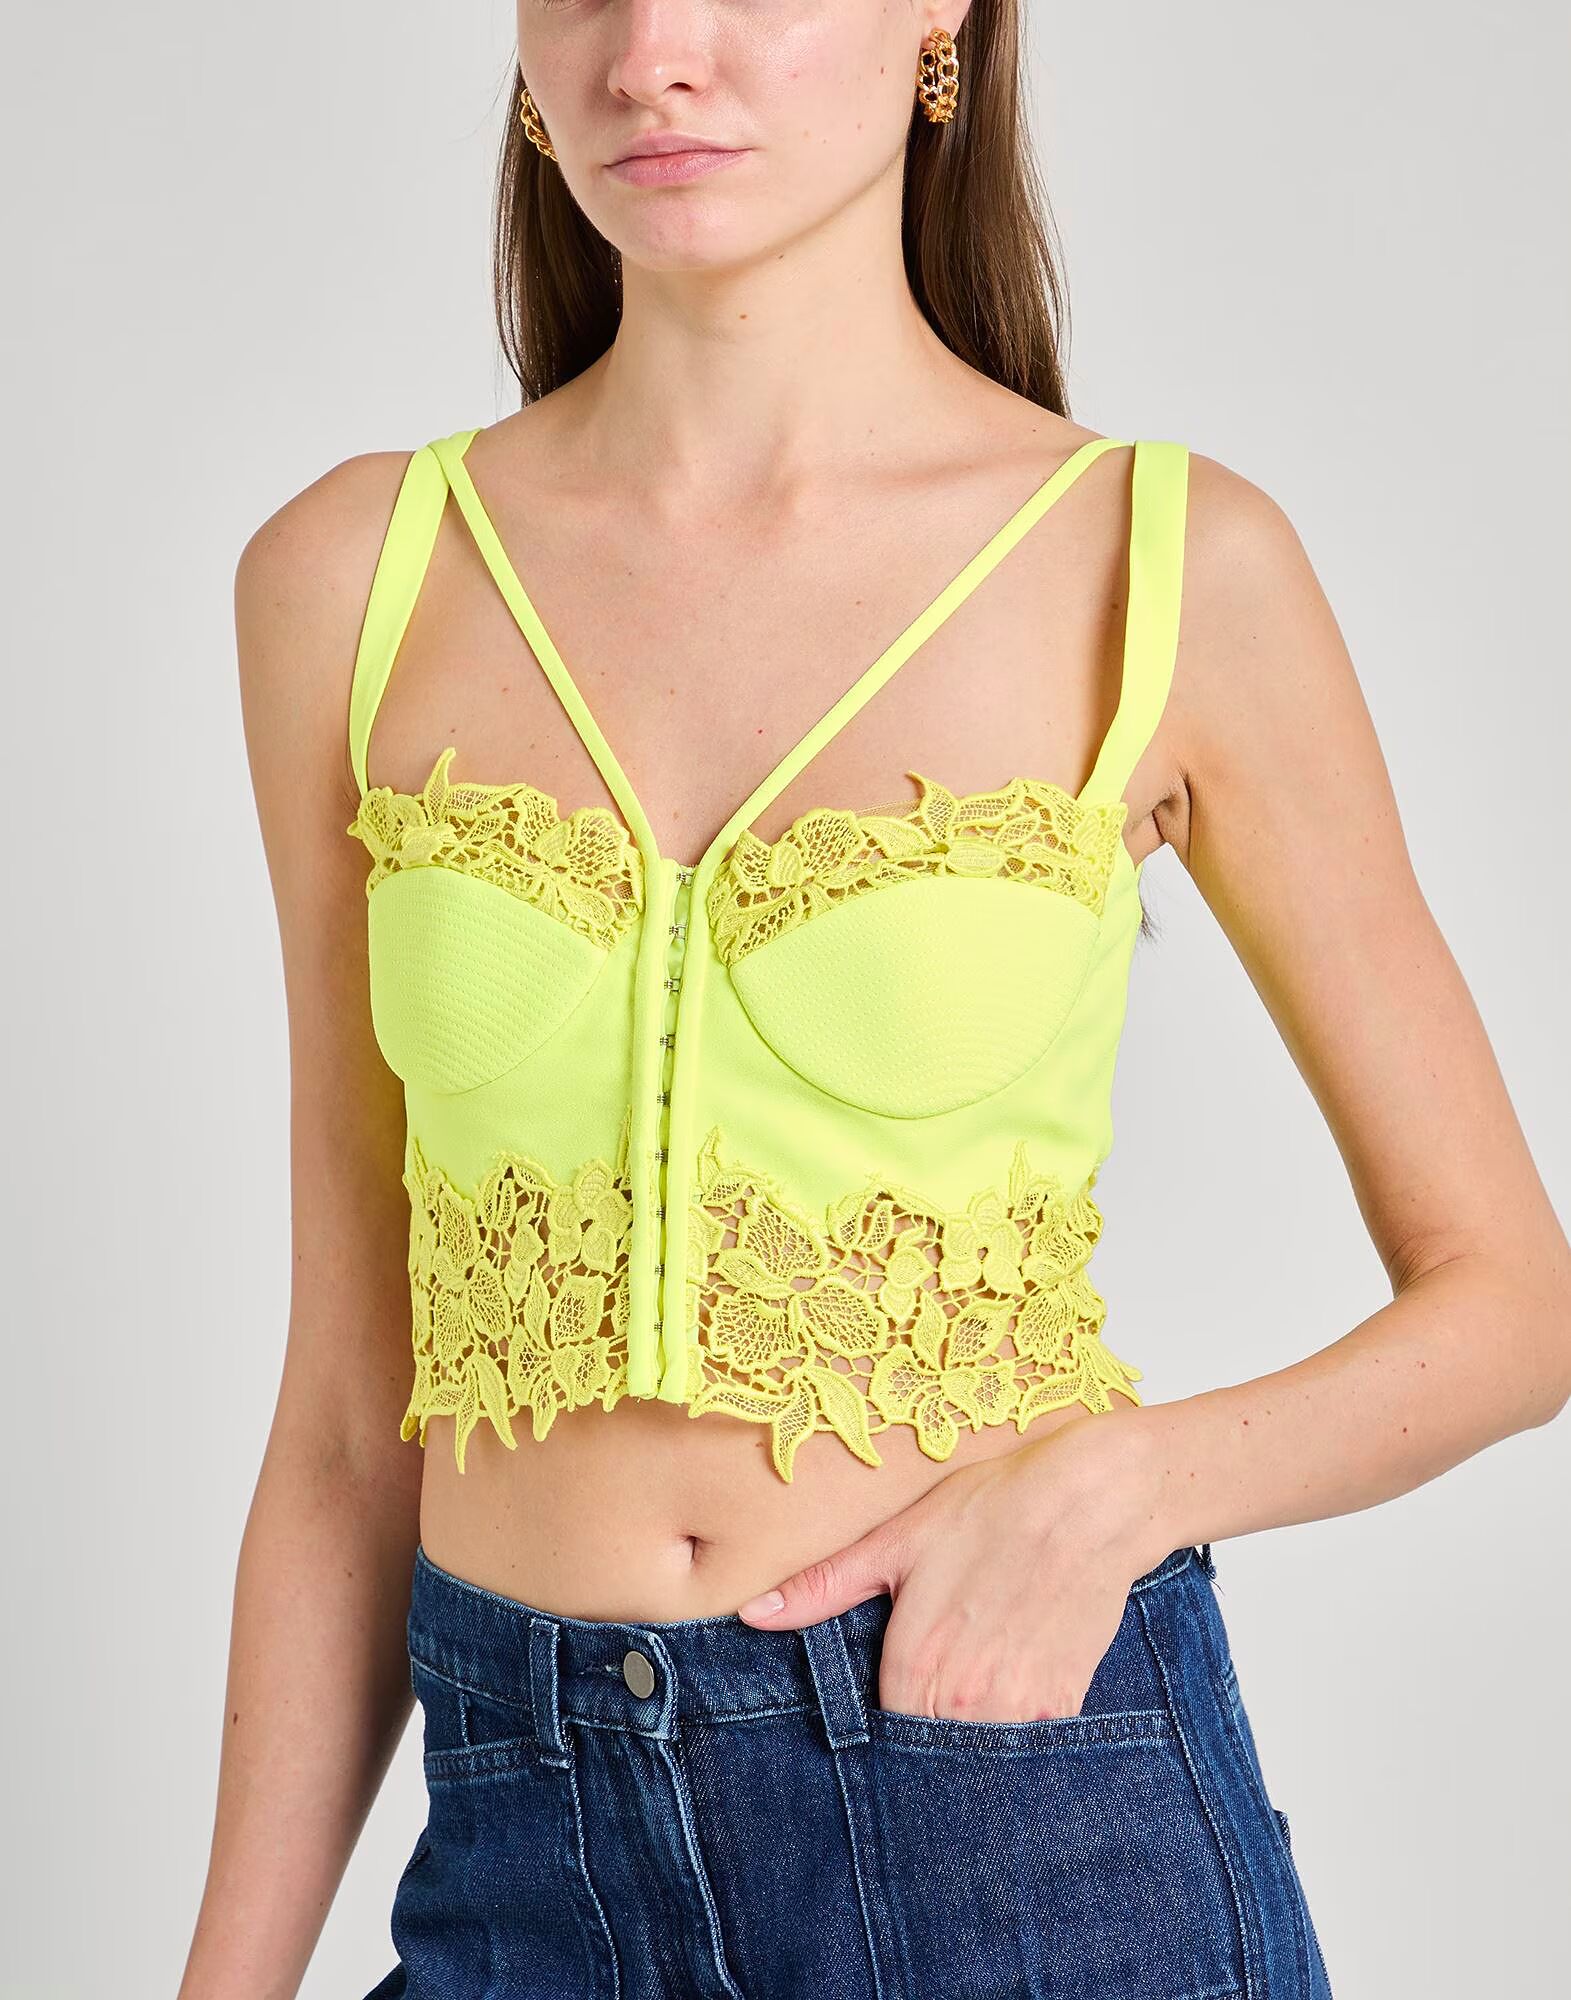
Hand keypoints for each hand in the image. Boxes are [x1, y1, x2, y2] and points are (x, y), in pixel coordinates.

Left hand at [735, 1413, 1174, 1723]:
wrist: (1092, 1499)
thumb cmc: (992, 1508)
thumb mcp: (898, 1539)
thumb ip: (824, 1586)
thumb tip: (752, 1613)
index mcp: (915, 1665)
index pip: (877, 1743)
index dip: (871, 1742)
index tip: (867, 1732)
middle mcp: (965, 1701)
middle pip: (925, 1762)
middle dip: (914, 1754)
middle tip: (912, 1719)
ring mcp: (1019, 1709)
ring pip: (974, 1763)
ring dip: (961, 1751)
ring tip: (953, 1710)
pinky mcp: (1062, 1705)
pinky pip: (1025, 1750)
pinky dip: (1009, 1741)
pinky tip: (999, 1705)